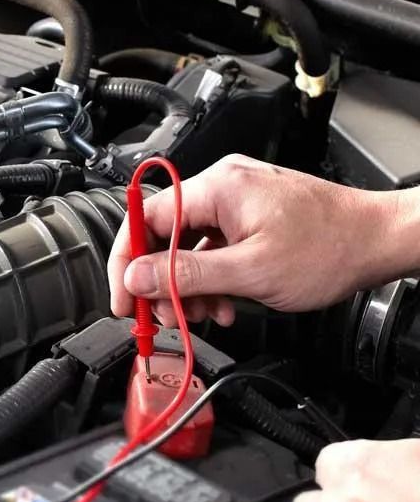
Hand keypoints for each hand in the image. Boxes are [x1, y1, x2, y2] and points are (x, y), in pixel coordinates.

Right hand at [107, 154, 415, 327]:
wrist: (379, 241)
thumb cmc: (330, 248)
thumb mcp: (249, 272)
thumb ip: (185, 275)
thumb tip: (136, 278)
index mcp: (218, 188)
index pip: (146, 218)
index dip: (127, 261)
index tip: (124, 298)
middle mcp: (223, 185)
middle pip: (165, 233)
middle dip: (160, 281)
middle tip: (162, 317)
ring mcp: (238, 199)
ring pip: (189, 244)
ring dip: (188, 285)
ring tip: (202, 315)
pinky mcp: (251, 215)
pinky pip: (214, 245)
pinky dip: (212, 276)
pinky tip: (224, 303)